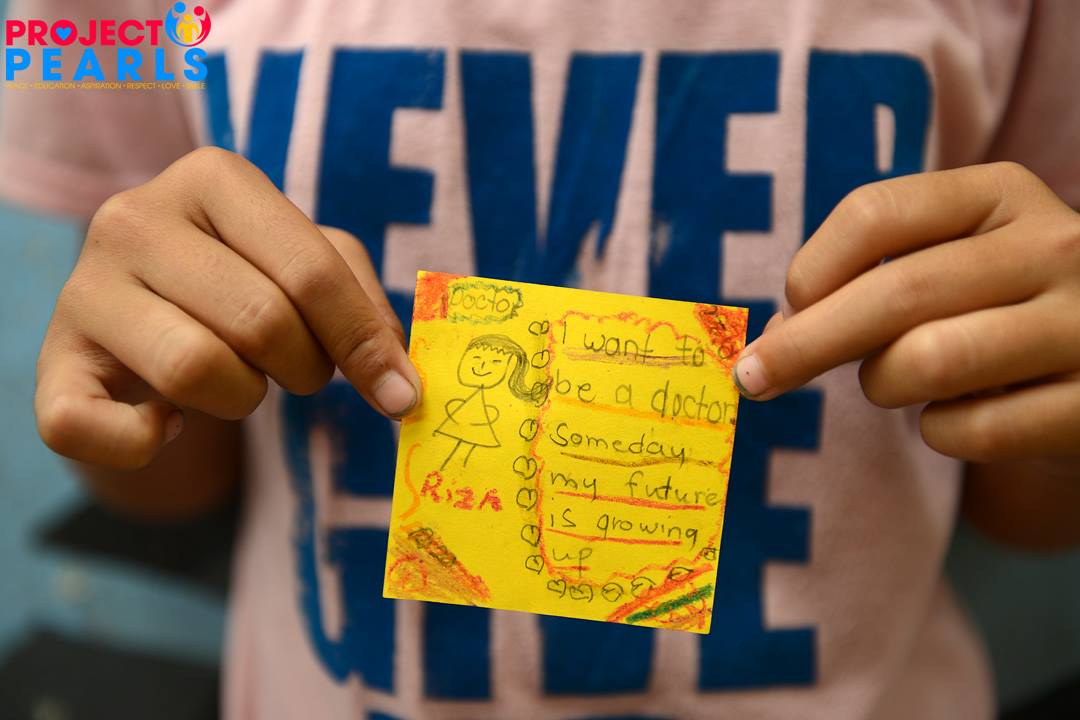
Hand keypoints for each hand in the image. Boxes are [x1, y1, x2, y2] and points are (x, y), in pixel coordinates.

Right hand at [36, 147, 420, 469]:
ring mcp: (82, 288)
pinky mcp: (49, 362)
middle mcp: (135, 217)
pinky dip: (145, 443)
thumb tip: (399, 382)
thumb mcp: (312, 265)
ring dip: (242, 397)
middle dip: (305, 370)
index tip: (402, 396)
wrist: (148, 316)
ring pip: (196, 370)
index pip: (312, 270)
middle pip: (262, 322)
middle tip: (297, 371)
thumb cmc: (246, 281)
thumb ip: (363, 303)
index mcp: (213, 177)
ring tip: (235, 378)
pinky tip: (166, 422)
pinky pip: (90, 426)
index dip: (365, 344)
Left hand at [733, 162, 1079, 462]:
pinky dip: (938, 433)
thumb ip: (864, 283)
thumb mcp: (947, 264)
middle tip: (752, 379)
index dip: (810, 269)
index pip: (875, 213)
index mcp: (1003, 193)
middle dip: (803, 345)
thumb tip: (771, 341)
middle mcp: (1056, 244)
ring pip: (927, 360)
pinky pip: (969, 430)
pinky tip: (959, 417)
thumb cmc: (996, 310)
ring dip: (883, 384)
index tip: (787, 309)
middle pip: (892, 293)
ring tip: (896, 383)